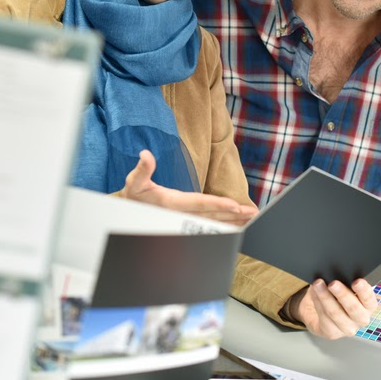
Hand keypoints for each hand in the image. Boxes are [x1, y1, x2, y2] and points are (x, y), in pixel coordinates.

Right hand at [121, 150, 257, 224]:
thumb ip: (142, 169)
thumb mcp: (134, 182)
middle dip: (232, 215)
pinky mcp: (187, 221)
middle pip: (211, 215)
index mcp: (172, 203)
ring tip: (250, 217)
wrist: (130, 214)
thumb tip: (145, 154)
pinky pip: (209, 225)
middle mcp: (181, 214)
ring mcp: (185, 220)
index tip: (234, 205)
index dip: (217, 204)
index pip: (198, 203)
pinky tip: (237, 223)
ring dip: (232, 220)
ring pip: (212, 222)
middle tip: (251, 213)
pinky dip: (224, 224)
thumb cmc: (133, 196)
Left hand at [287, 278, 377, 339]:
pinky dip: (317, 302)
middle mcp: (361, 319)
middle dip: (342, 294)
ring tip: (318, 284)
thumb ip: (345, 281)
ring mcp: (347, 329)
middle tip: (333, 283)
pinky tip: (314, 293)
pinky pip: (324, 317)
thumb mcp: (344, 287)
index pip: (369, 299)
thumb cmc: (336, 296)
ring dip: (325, 296)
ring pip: (335, 313)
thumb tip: (337, 272)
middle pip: (353, 308)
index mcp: (368, 306)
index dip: (363, 291)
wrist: (319, 312)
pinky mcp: (332, 333)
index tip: (357, 281)